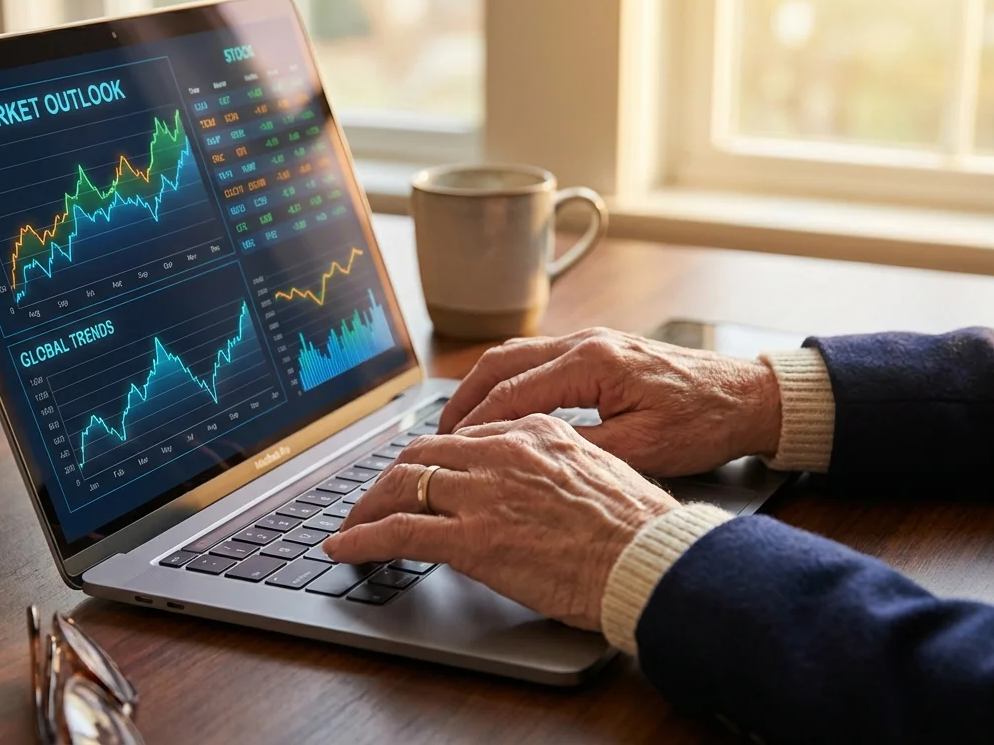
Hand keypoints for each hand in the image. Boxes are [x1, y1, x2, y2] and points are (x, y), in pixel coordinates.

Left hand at [323, 414, 678, 630]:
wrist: (649, 560)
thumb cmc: (638, 530)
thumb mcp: (599, 473)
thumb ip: (555, 469)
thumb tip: (534, 489)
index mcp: (536, 431)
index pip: (464, 437)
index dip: (433, 459)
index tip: (420, 475)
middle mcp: (503, 451)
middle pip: (422, 454)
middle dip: (391, 477)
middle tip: (375, 499)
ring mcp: (484, 493)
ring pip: (402, 485)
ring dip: (368, 506)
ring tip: (351, 524)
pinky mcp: (471, 538)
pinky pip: (398, 531)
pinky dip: (363, 538)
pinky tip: (344, 548)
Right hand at [437, 328, 781, 475]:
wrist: (750, 396)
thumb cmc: (705, 422)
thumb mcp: (642, 449)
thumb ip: (580, 451)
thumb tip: (524, 461)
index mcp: (592, 363)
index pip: (511, 392)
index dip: (474, 426)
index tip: (448, 452)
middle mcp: (585, 343)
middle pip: (500, 363)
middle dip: (462, 399)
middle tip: (436, 438)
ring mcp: (592, 342)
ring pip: (514, 356)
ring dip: (481, 388)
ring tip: (457, 425)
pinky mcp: (600, 350)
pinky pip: (537, 359)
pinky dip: (507, 382)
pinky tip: (499, 409)